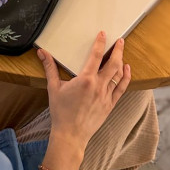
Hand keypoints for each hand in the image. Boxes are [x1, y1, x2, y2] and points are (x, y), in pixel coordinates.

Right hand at [37, 31, 130, 152]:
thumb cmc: (61, 112)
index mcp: (85, 80)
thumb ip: (50, 68)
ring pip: (118, 75)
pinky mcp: (110, 104)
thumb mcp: (53, 88)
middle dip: (117, 50)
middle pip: (113, 63)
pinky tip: (127, 69)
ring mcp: (106, 96)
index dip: (100, 43)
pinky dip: (126, 77)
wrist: (70, 135)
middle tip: (120, 40)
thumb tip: (42, 53)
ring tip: (122, 51)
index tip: (103, 34)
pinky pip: (121, 88)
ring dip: (121, 61)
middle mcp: (98, 86)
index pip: (95, 56)